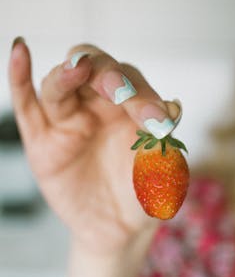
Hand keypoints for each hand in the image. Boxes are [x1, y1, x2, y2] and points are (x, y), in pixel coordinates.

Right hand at [9, 41, 179, 253]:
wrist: (118, 226)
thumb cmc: (142, 192)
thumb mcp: (161, 167)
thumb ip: (165, 137)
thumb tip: (174, 107)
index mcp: (129, 105)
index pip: (133, 83)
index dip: (145, 98)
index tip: (159, 124)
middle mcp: (98, 105)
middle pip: (95, 70)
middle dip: (108, 76)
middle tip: (120, 91)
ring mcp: (68, 120)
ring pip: (60, 85)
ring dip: (68, 74)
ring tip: (77, 69)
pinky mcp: (42, 140)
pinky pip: (28, 105)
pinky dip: (20, 78)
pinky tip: (19, 51)